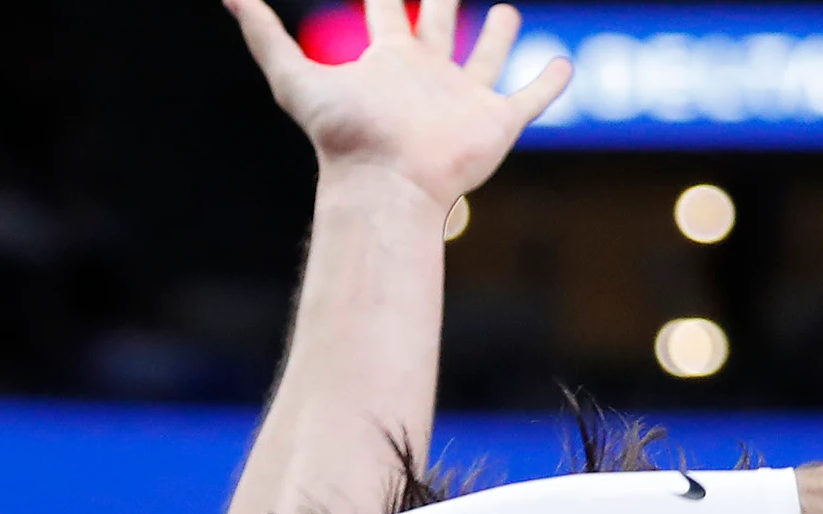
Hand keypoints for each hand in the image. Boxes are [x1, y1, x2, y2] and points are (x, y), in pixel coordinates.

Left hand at [222, 0, 569, 210]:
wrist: (385, 185)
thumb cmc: (343, 137)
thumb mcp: (295, 78)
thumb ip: (263, 35)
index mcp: (387, 62)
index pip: (386, 11)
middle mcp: (426, 77)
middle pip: (437, 27)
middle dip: (441, 2)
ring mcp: (462, 100)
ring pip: (485, 58)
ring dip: (498, 38)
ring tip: (506, 14)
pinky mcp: (495, 124)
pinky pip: (530, 98)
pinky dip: (548, 82)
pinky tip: (560, 65)